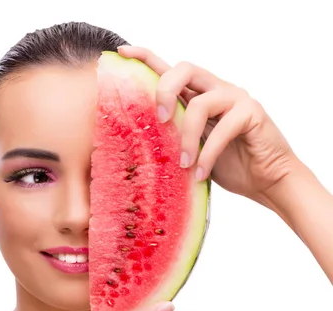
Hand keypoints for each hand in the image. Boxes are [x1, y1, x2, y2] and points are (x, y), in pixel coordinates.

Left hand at [116, 45, 299, 202]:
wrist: (266, 180)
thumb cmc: (228, 164)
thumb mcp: (191, 149)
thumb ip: (172, 136)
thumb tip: (136, 141)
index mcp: (197, 95)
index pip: (170, 70)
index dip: (146, 57)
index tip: (122, 52)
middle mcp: (215, 90)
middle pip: (185, 69)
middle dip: (164, 90)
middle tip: (159, 119)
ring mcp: (235, 98)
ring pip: (200, 104)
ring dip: (186, 138)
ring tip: (184, 164)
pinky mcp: (252, 113)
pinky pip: (222, 129)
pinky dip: (207, 154)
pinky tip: (200, 173)